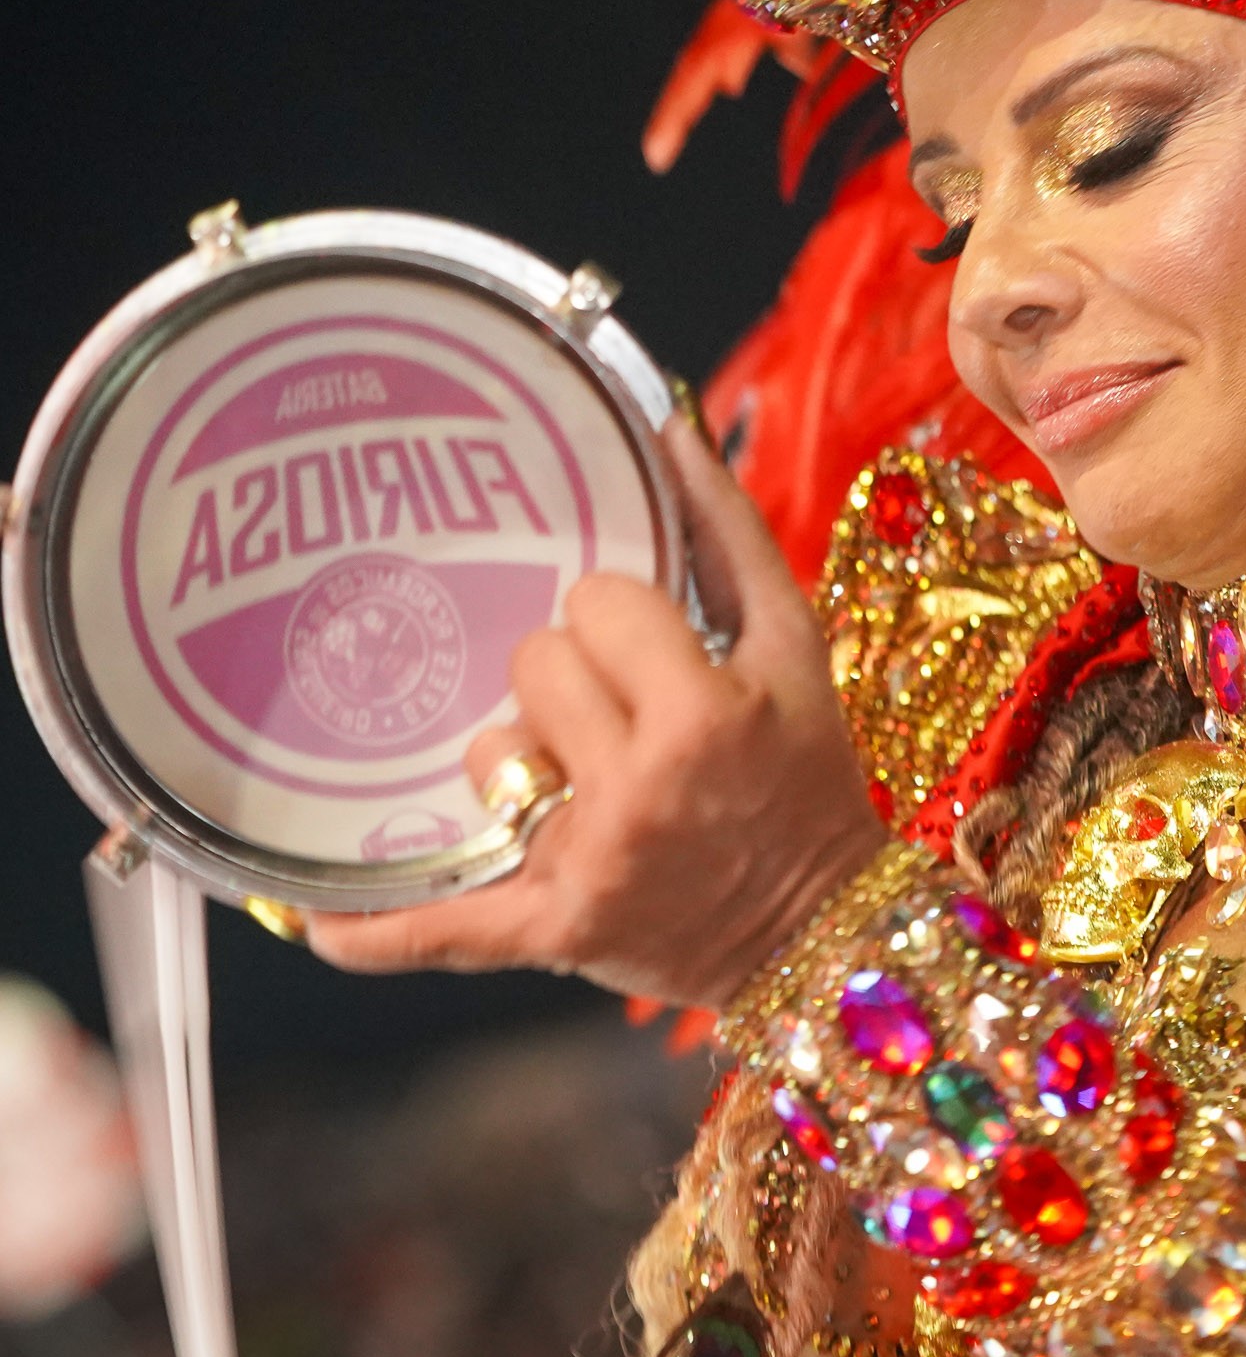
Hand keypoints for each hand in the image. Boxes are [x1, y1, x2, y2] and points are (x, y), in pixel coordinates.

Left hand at [304, 418, 884, 1004]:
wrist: (825, 931)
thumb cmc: (810, 777)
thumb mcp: (794, 646)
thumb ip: (731, 533)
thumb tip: (667, 425)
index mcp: (704, 713)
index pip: (597, 603)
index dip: (620, 616)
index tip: (651, 644)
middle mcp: (641, 789)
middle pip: (533, 666)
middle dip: (572, 678)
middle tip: (619, 710)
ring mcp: (588, 865)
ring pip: (489, 756)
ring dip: (522, 758)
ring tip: (576, 777)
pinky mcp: (554, 931)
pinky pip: (441, 928)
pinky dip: (376, 930)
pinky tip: (309, 913)